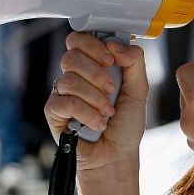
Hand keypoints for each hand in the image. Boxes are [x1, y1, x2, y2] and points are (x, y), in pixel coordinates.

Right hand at [43, 32, 147, 171]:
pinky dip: (86, 114)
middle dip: (96, 74)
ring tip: (107, 114)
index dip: (93, 45)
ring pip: (69, 80)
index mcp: (93, 64)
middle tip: (112, 90)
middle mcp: (75, 75)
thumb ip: (134, 61)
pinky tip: (96, 123)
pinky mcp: (54, 111)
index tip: (111, 61)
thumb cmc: (126, 124)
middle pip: (71, 56)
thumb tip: (115, 44)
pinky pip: (65, 102)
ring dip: (95, 99)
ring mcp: (62, 92)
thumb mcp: (139, 90)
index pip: (80, 39)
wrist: (116, 155)